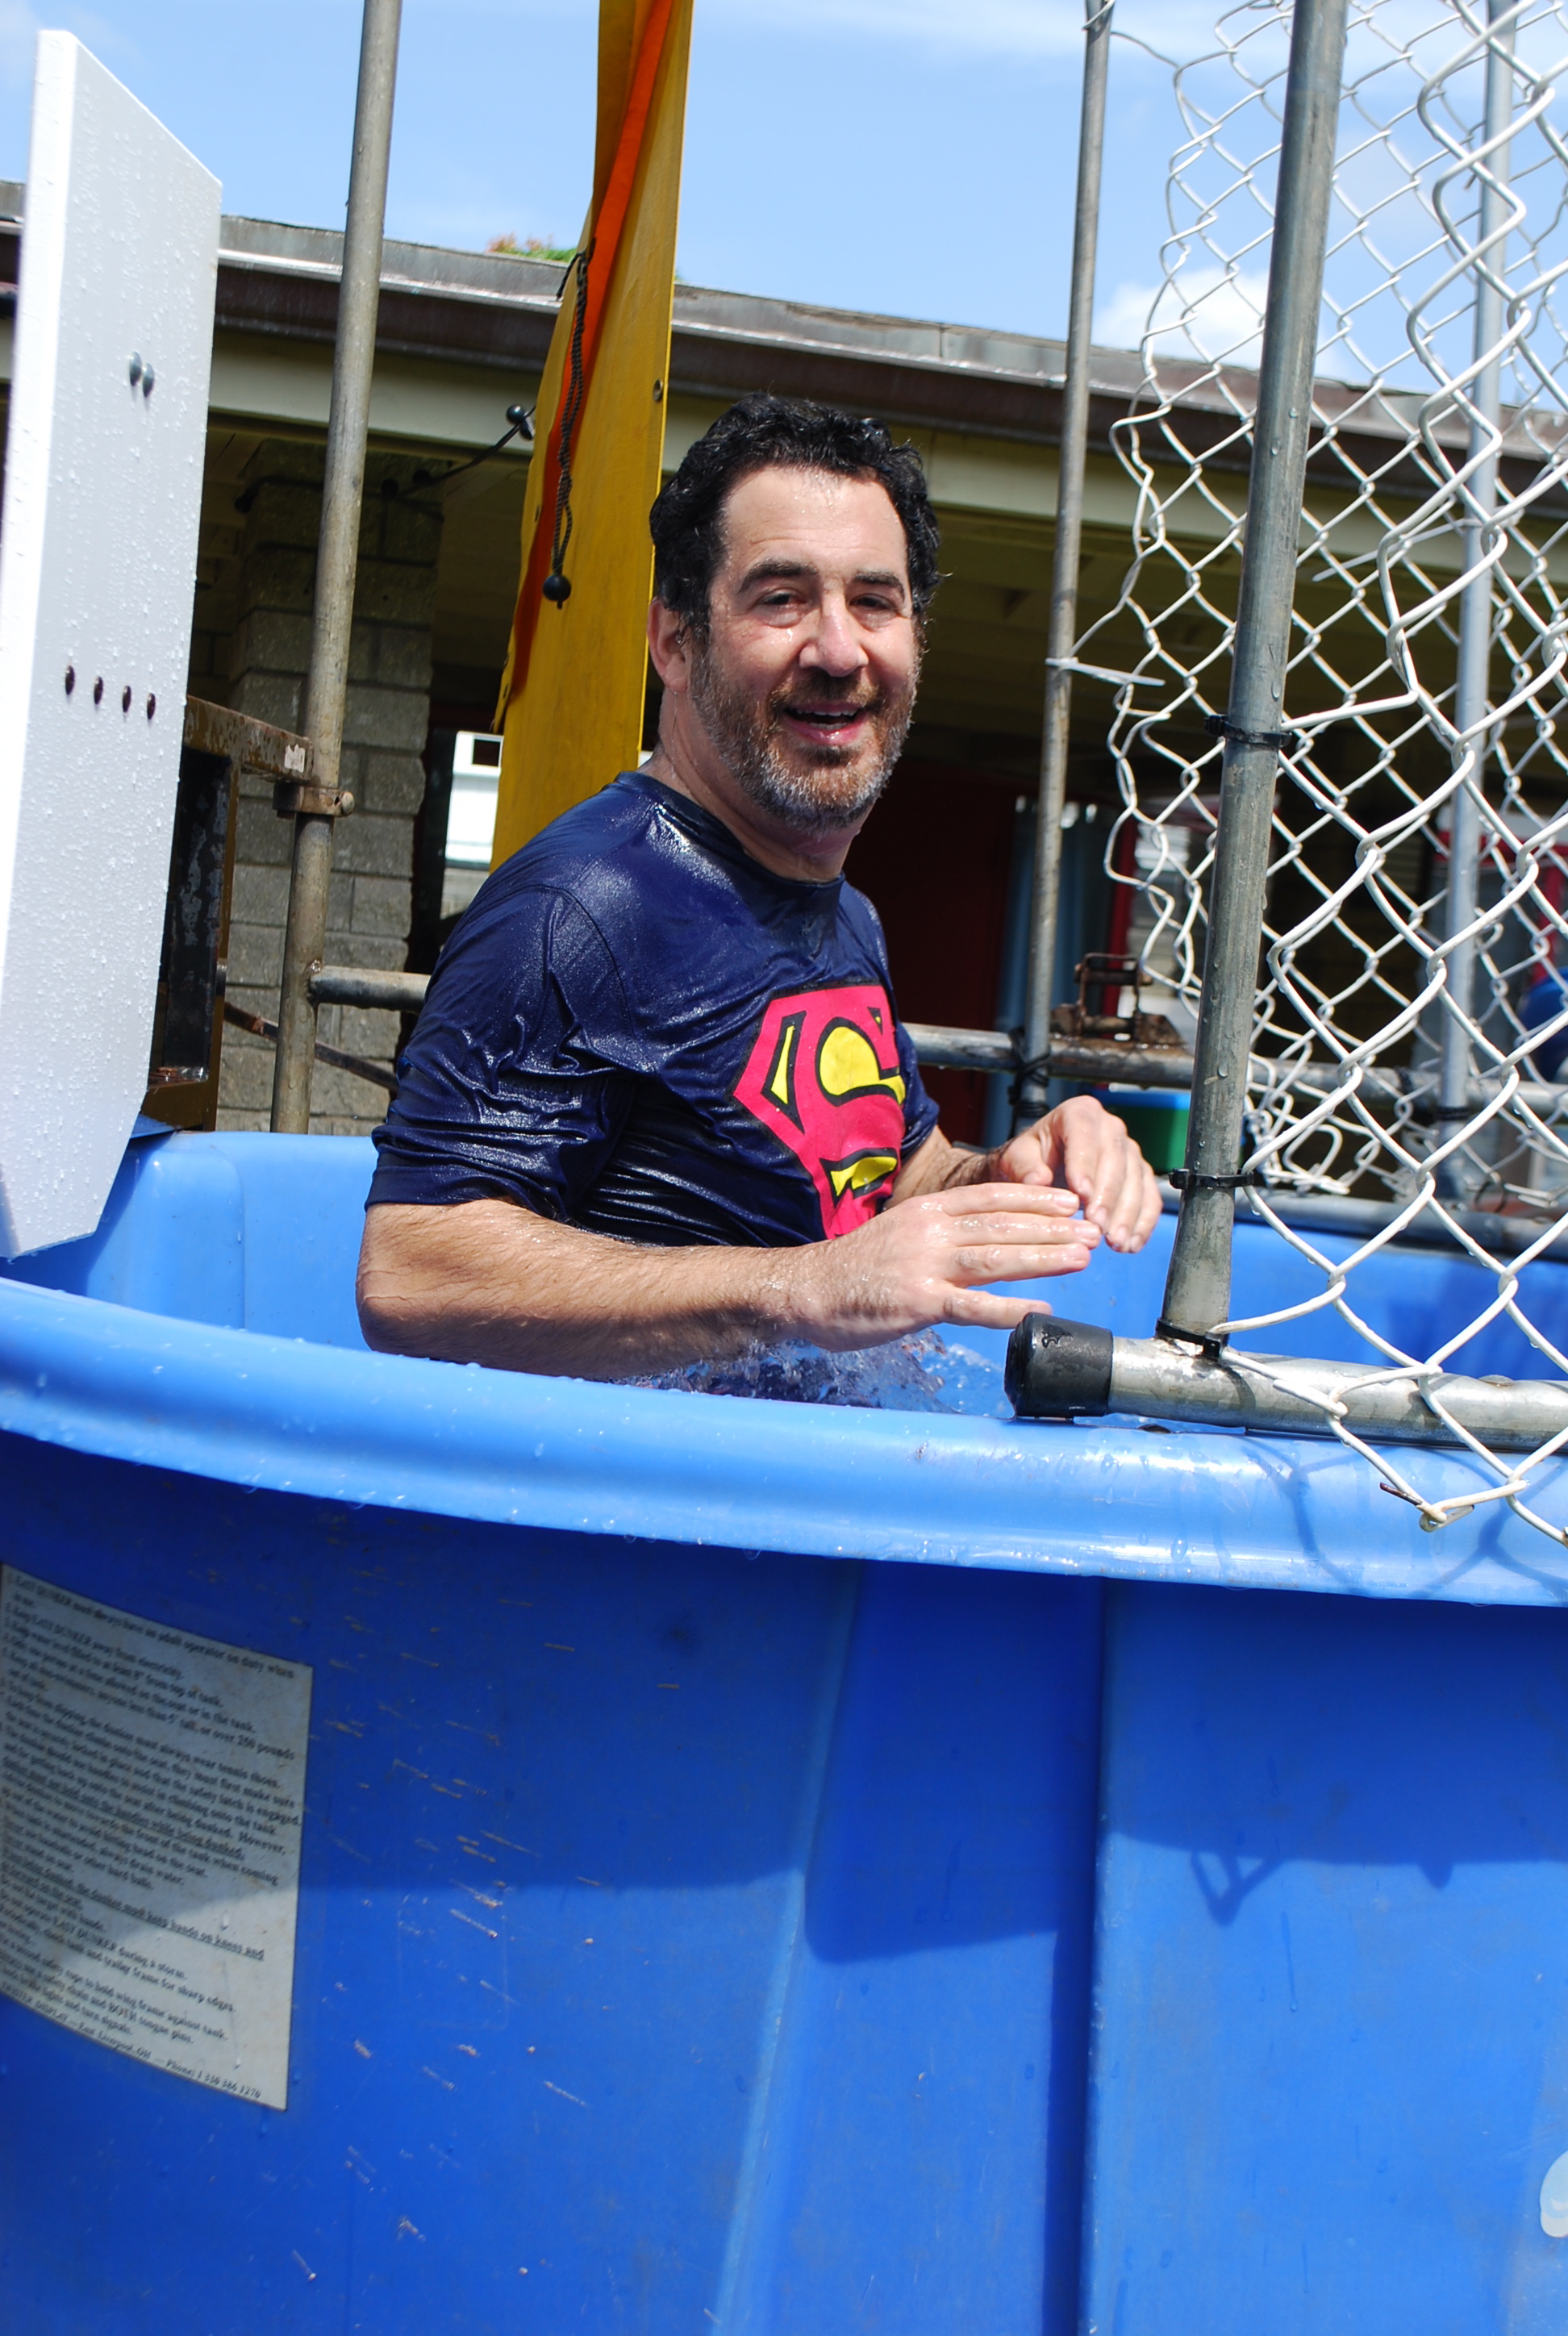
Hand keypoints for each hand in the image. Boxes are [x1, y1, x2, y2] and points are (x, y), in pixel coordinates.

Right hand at [785, 1182, 1099, 1349]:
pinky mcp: (917, 1303)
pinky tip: (1039, 1310)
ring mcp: (923, 1267)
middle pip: (1003, 1226)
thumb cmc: (855, 1269)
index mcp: (927, 1211)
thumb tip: (990, 1240)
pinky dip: (1009, 1308)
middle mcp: (929, 1232)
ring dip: (1043, 1258)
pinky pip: (971, 1306)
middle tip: (1092, 1230)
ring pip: (996, 1258)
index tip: (1071, 1201)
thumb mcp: (901, 1234)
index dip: (1035, 1199)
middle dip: (1053, 1228)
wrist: (806, 1291)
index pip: (991, 1198)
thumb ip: (943, 1233)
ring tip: (1081, 1258)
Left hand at [992, 1093, 1160, 1252]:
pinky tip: (1131, 1244)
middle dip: (1108, 1196)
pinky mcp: (1139, 1174)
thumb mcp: (1016, 1159)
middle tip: (1098, 1227)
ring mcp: (1128, 1150)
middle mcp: (1109, 1127)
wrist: (1042, 1169)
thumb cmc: (1030, 1161)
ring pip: (1136, 1180)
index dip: (1085, 1165)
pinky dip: (1143, 1222)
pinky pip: (1149, 1197)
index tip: (1081, 1195)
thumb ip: (1023, 1167)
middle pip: (1115, 1159)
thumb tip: (1038, 1180)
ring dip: (1128, 1214)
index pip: (1085, 1135)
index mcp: (1078, 1113)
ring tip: (1115, 1242)